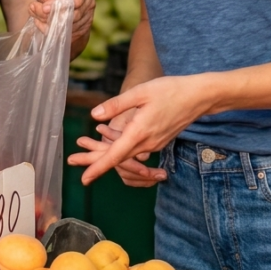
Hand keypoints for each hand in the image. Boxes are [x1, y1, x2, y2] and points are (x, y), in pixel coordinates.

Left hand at [29, 0, 94, 45]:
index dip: (61, 6)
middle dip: (49, 14)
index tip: (45, 8)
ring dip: (46, 22)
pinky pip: (62, 35)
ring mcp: (85, 18)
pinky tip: (40, 21)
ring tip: (35, 11)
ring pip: (65, 27)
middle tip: (34, 7)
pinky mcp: (79, 31)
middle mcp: (88, 3)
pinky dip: (48, 29)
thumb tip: (47, 8)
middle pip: (71, 16)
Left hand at [68, 74, 214, 184]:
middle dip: (95, 161)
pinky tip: (108, 134)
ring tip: (84, 144)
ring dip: (106, 152)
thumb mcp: (140, 92)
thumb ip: (117, 104)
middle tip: (72, 161)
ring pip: (125, 153)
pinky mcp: (158, 140)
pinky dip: (120, 144)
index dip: (98, 168)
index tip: (84, 179)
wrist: (198, 97)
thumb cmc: (170, 90)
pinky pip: (135, 147)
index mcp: (140, 132)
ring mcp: (154, 144)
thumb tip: (94, 115)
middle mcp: (147, 143)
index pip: (115, 155)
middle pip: (117, 158)